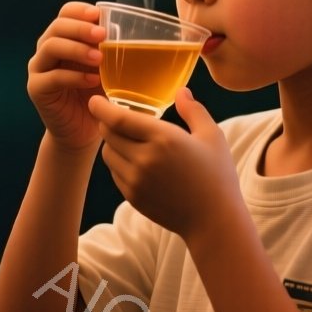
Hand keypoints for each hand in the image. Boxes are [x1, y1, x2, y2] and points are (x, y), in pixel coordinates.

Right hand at [27, 2, 108, 152]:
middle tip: (102, 35)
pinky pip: (52, 77)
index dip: (80, 10)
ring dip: (77, 49)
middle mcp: (47, 49)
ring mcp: (39, 68)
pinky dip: (74, 76)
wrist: (82, 131)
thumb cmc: (98, 95)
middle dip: (80, 28)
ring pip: (51, 47)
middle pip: (57, 27)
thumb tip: (133, 33)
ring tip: (99, 58)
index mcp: (64, 37)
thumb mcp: (107, 69)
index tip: (98, 14)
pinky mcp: (36, 89)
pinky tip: (93, 81)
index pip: (66, 13)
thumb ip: (112, 51)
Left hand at [89, 88, 241, 240]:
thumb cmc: (217, 175)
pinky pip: (115, 173)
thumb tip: (180, 91)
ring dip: (113, 143)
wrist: (214, 221)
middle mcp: (145, 159)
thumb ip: (193, 110)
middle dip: (108, 122)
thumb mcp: (212, 136)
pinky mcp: (133, 197)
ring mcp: (137, 181)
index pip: (118, 119)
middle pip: (108, 134)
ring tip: (129, 140)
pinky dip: (119, 163)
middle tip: (116, 117)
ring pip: (108, 154)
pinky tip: (136, 161)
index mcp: (164, 139)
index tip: (94, 100)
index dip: (102, 108)